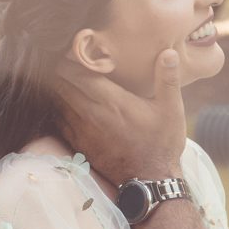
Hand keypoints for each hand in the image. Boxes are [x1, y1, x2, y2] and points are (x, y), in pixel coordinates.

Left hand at [54, 47, 186, 184]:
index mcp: (112, 102)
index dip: (73, 56)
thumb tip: (169, 52)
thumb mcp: (172, 110)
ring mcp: (81, 130)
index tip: (80, 47)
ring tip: (67, 73)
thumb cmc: (161, 143)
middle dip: (62, 67)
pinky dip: (57, 103)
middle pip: (61, 82)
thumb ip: (168, 79)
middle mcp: (91, 114)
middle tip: (71, 57)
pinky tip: (67, 97)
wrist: (149, 181)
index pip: (78, 72)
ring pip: (56, 98)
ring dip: (58, 84)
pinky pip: (57, 116)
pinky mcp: (77, 142)